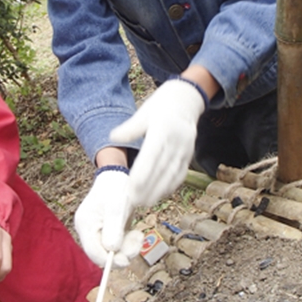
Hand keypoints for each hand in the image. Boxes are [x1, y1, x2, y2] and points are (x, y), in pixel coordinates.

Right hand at [74, 169, 143, 267]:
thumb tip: (112, 251)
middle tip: (138, 242)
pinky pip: (117, 245)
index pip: (93, 252)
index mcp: (85, 224)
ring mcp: (97, 232)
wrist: (116, 176)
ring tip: (139, 235)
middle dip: (122, 252)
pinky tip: (136, 233)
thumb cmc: (115, 188)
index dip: (109, 261)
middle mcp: (88, 231)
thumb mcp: (117, 207)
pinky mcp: (107, 232)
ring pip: (112, 252)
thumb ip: (113, 229)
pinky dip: (128, 242)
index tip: (126, 261)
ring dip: (128, 247)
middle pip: (103, 254)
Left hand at [110, 78, 205, 207]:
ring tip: (145, 203)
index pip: (151, 156)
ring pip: (172, 174)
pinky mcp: (189, 154)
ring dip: (159, 191)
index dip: (142, 175)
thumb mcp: (144, 112)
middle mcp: (177, 141)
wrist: (187, 99)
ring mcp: (185, 149)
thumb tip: (113, 137)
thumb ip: (130, 128)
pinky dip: (170, 186)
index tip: (131, 188)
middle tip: (134, 201)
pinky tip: (160, 194)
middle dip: (148, 188)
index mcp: (163, 129)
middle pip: (162, 169)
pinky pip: (180, 173)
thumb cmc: (161, 105)